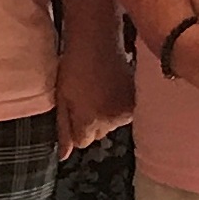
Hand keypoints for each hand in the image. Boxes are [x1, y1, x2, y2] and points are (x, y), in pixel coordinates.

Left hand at [55, 40, 136, 156]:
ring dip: (106, 113)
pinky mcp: (136, 102)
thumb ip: (64, 130)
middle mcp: (111, 122)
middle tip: (87, 96)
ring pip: (111, 124)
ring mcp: (126, 112)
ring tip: (100, 89)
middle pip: (98, 134)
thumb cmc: (73, 68)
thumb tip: (63, 157)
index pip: (82, 142)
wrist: (97, 42)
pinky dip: (118, 105)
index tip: (76, 107)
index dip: (76, 126)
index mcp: (90, 122)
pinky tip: (112, 88)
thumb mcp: (62, 99)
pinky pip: (123, 114)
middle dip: (91, 121)